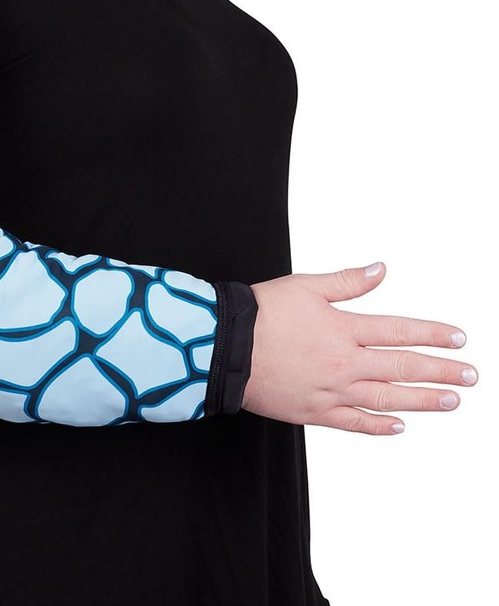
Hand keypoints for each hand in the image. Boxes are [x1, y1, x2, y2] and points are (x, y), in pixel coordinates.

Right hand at [244, 262, 477, 433]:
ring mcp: (331, 391)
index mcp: (343, 329)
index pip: (400, 332)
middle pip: (402, 368)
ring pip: (386, 398)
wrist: (226, 347)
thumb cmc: (261, 313)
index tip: (459, 338)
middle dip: (441, 371)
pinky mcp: (314, 411)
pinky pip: (354, 423)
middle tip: (470, 376)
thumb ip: (347, 281)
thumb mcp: (305, 286)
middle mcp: (344, 362)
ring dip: (422, 400)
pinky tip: (400, 426)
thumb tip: (381, 270)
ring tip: (451, 401)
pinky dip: (379, 426)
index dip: (433, 334)